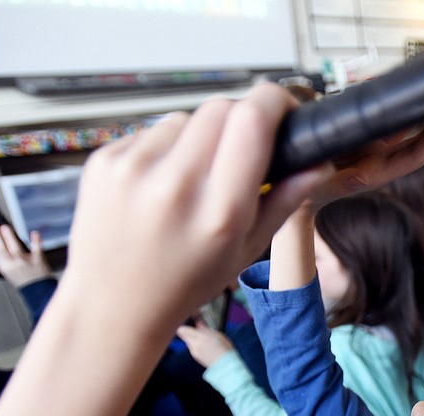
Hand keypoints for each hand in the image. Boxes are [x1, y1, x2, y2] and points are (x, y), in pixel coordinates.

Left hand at [0, 84, 339, 415]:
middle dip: (239, 120)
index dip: (273, 102)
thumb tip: (319, 163)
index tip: (281, 111)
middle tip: (238, 153)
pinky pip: (150, 132)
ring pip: (185, 118)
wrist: (112, 304)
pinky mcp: (104, 161)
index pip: (252, 118)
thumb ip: (285, 202)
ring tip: (191, 181)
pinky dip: (163, 150)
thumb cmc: (183, 283)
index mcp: (219, 211)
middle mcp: (174, 185)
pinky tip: (159, 187)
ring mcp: (133, 169)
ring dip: (198, 138)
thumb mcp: (245, 251)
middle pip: (222, 107)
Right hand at [0, 225, 51, 287]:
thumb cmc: (25, 281)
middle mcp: (14, 266)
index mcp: (5, 269)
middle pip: (2, 250)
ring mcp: (25, 263)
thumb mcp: (9, 272)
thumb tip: (2, 245)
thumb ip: (6, 259)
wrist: (39, 292)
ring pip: (16, 248)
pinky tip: (35, 233)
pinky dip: (36, 241)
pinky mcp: (38, 261)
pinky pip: (37, 249)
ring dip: (9, 237)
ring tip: (5, 228)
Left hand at [176, 322, 233, 368]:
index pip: (182, 330)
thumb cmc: (224, 349)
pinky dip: (196, 346)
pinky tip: (206, 347)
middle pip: (183, 335)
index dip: (186, 326)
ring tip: (205, 340)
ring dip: (193, 339)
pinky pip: (192, 348)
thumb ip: (206, 329)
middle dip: (189, 332)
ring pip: (188, 341)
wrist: (225, 364)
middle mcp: (194, 344)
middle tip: (197, 331)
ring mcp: (194, 351)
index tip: (191, 325)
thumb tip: (199, 324)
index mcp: (199, 336)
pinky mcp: (195, 357)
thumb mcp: (218, 334)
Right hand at [305, 113, 423, 207]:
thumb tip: (356, 176)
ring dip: (414, 108)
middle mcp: (378, 159)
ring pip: (400, 125)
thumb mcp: (320, 188)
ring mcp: (370, 147)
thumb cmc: (308, 194)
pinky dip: (389, 104)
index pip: (415, 155)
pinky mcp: (359, 136)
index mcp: (376, 172)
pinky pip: (381, 118)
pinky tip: (393, 88)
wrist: (297, 196)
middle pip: (415, 136)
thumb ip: (337, 182)